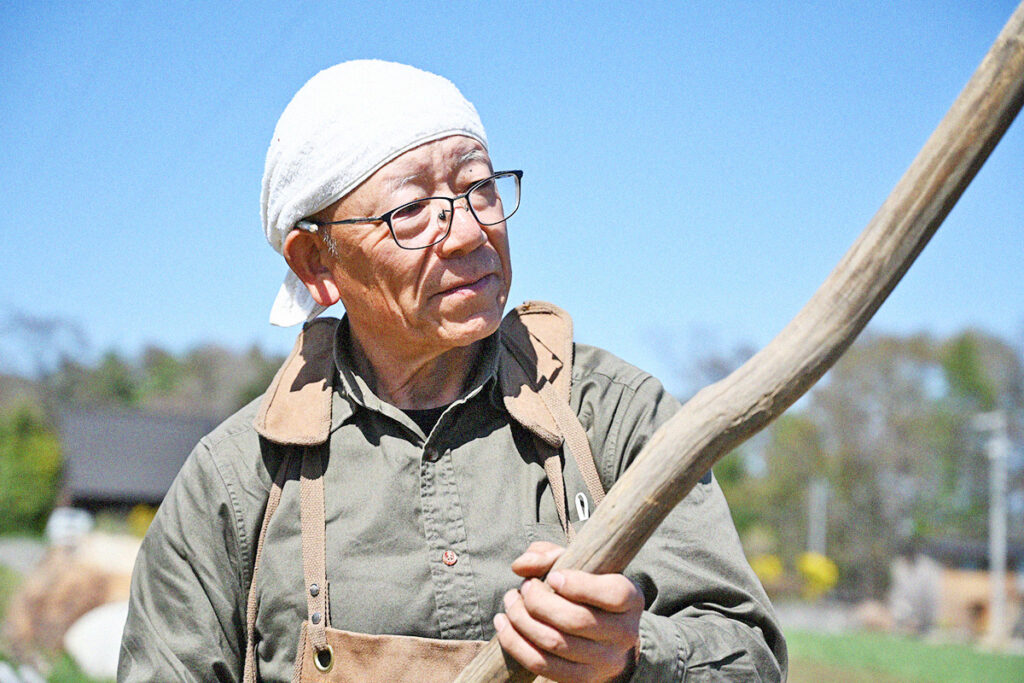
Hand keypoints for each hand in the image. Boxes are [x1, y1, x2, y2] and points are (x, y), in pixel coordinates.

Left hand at [493, 542, 643, 682]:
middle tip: (523, 588)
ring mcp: (605, 661)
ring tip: (510, 602)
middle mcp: (624, 633)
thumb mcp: (576, 563)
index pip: (613, 595)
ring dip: (522, 620)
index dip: (579, 585)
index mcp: (631, 599)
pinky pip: (543, 666)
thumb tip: (521, 565)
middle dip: (539, 602)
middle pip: (577, 621)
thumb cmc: (585, 588)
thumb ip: (549, 555)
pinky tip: (503, 625)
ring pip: (556, 643)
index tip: (554, 576)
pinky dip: (516, 644)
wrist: (602, 633)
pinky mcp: (583, 679)